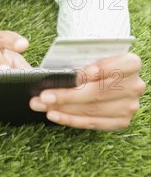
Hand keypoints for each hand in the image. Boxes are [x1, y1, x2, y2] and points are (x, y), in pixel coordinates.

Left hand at [29, 53, 145, 130]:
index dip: (97, 71)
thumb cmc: (94, 59)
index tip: (76, 75)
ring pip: (92, 110)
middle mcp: (134, 86)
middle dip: (67, 96)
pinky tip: (54, 115)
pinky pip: (92, 123)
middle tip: (44, 95)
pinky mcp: (120, 121)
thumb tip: (61, 72)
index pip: (114, 67)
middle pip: (98, 93)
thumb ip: (82, 58)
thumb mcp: (92, 53)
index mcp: (131, 63)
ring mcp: (129, 106)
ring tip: (42, 105)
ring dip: (63, 109)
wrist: (108, 73)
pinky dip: (70, 119)